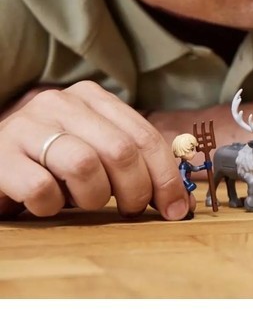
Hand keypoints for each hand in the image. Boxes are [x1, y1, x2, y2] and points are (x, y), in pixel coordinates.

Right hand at [0, 81, 192, 220]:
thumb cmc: (48, 160)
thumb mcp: (93, 149)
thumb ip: (132, 162)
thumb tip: (180, 199)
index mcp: (92, 98)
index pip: (144, 136)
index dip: (166, 176)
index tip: (177, 208)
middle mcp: (61, 103)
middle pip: (120, 150)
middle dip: (136, 190)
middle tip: (131, 211)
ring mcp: (28, 126)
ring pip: (84, 165)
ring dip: (93, 196)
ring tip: (83, 202)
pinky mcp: (0, 155)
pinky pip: (41, 188)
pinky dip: (51, 206)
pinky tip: (46, 204)